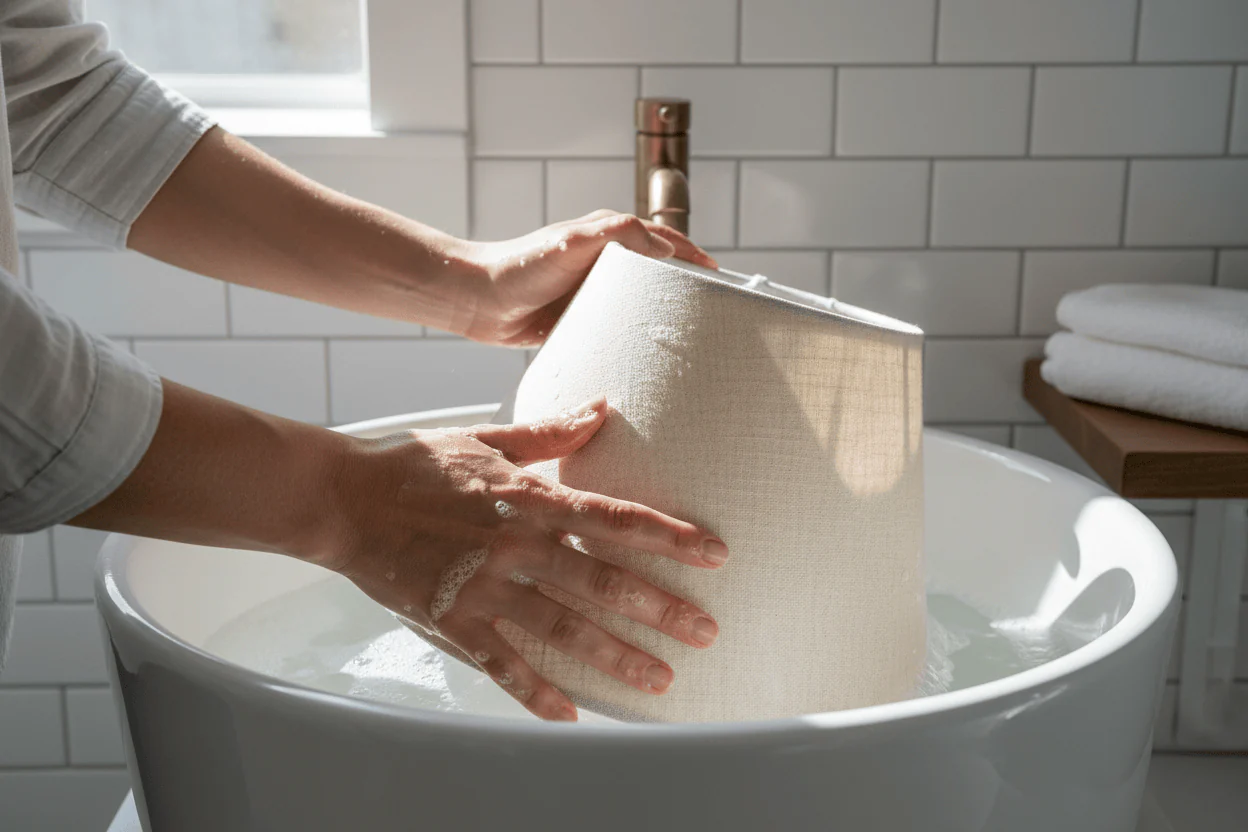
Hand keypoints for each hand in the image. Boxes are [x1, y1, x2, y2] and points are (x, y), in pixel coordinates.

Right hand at [320, 397, 728, 721]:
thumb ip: (549, 432)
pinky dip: (537, 692)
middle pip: (602, 581)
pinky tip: (571, 714)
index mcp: (528, 499)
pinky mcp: (453, 621)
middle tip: (706, 632)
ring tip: (660, 679)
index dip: (669, 536)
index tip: (714, 553)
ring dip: (616, 657)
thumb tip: (603, 408)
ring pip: (564, 629)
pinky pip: (503, 665)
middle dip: (660, 609)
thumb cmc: (415, 464)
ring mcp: (484, 588)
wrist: (343, 499)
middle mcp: (515, 546)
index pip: (614, 518)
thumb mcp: (487, 438)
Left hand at [460, 210, 717, 345]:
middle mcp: (604, 261)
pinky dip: (633, 337)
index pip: (665, 241)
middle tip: (712, 311)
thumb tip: (666, 247)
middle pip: (658, 273)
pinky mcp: (579, 318)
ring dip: (661, 314)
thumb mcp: (574, 242)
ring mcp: (592, 291)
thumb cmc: (519, 267)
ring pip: (639, 302)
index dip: (694, 256)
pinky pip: (616, 327)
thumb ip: (618, 234)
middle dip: (685, 287)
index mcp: (609, 235)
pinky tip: (643, 357)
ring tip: (686, 336)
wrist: (479, 301)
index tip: (720, 275)